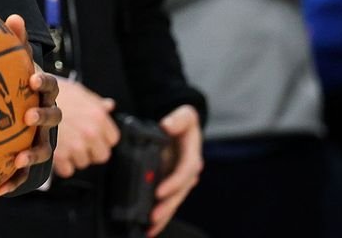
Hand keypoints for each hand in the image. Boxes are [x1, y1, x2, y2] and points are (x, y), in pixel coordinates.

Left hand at [0, 14, 60, 195]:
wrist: (20, 116)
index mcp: (42, 93)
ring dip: (31, 155)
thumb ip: (14, 42)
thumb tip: (13, 16)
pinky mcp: (28, 160)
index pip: (49, 85)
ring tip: (16, 159)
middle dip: (42, 117)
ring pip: (42, 149)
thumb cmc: (16, 86)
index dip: (43, 83)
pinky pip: (23, 174)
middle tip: (27, 116)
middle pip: (52, 117)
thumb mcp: (15, 64)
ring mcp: (41, 140)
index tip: (31, 79)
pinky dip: (13, 181)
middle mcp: (46, 117)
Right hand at [50, 79, 119, 178]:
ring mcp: (76, 145)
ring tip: (61, 144)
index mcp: (99, 116)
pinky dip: (60, 164)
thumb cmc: (51, 93)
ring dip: (73, 157)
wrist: (26, 98)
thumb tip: (109, 105)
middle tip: (75, 142)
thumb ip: (95, 103)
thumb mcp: (76, 91)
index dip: (101, 139)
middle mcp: (91, 132)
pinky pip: (67, 170)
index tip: (92, 136)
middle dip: (89, 151)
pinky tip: (54, 151)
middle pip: (101, 155)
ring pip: (82, 162)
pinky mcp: (60, 156)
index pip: (112, 139)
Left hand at [149, 104, 202, 236]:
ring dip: (163, 215)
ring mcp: (180, 180)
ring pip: (174, 201)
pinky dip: (160, 215)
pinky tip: (149, 228)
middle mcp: (188, 172)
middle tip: (153, 217)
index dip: (173, 183)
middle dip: (167, 206)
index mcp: (192, 156)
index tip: (159, 192)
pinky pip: (167, 201)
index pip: (185, 172)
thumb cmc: (182, 121)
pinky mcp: (171, 185)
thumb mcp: (184, 115)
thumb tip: (167, 126)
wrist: (181, 127)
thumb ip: (178, 119)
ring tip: (150, 228)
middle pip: (179, 192)